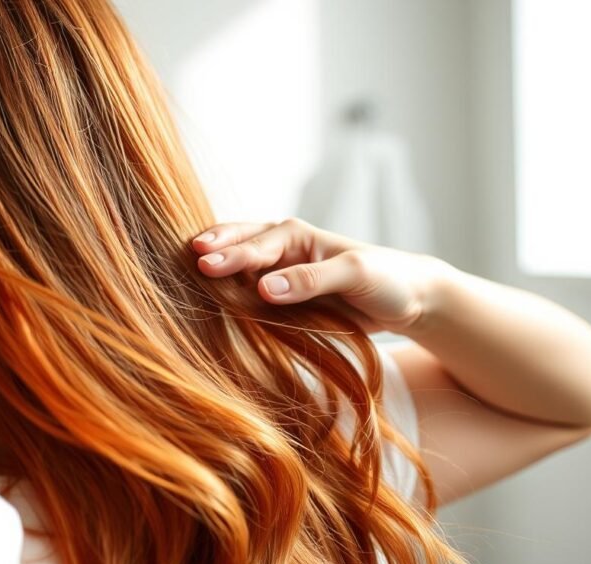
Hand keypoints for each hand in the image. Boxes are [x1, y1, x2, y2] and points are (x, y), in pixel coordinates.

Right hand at [190, 217, 457, 335]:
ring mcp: (277, 273)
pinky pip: (246, 293)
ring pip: (237, 268)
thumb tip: (265, 289)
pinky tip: (206, 301)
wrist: (406, 298)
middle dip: (213, 250)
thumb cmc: (384, 278)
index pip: (257, 245)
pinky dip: (226, 293)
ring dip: (214, 268)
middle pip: (238, 244)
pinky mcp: (280, 298)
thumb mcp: (353, 275)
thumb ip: (310, 280)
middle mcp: (280, 249)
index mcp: (296, 235)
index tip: (207, 265)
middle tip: (189, 258)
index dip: (232, 255)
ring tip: (184, 273)